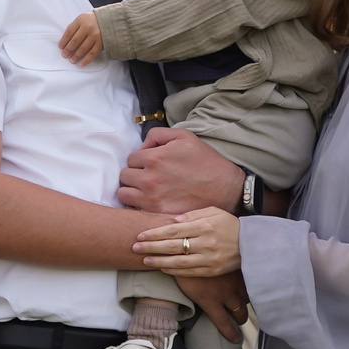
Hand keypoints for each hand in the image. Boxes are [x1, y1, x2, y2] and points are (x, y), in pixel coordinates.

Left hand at [59, 12, 104, 65]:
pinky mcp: (101, 43)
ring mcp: (95, 36)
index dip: (63, 41)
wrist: (110, 20)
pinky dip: (86, 60)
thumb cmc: (93, 21)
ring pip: (83, 48)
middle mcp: (88, 28)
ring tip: (72, 60)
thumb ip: (75, 27)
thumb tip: (65, 41)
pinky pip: (92, 53)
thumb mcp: (82, 19)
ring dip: (76, 56)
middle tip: (65, 55)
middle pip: (75, 41)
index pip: (69, 32)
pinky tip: (81, 64)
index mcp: (81, 20)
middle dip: (68, 50)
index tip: (60, 47)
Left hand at [117, 128, 245, 214]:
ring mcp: (152, 199)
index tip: (150, 165)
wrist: (224, 188)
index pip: (130, 159)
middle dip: (133, 175)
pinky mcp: (157, 214)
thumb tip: (142, 146)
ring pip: (124, 195)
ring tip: (144, 191)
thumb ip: (158, 135)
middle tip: (146, 177)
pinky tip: (149, 203)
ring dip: (131, 191)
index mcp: (154, 158)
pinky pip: (134, 211)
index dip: (140, 160)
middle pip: (124, 177)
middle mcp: (149, 179)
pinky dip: (137, 207)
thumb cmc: (205, 161)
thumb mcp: (184, 136)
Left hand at [135, 208, 240, 276]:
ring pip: (179, 262)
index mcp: (205, 225)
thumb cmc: (229, 224)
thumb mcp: (214, 212)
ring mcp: (209, 258)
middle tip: (134, 247)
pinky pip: (189, 272)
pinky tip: (162, 268)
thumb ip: (193, 214)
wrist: (252, 244)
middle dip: (152, 247)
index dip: (155, 233)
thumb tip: (173, 219)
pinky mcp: (212, 270)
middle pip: (173, 246)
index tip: (141, 235)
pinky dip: (173, 270)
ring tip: (144, 260)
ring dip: (159, 261)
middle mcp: (206, 242)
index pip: (174, 230)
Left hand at [173, 271, 249, 342]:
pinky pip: (248, 282)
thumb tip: (203, 309)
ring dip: (245, 303)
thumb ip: (200, 301)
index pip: (224, 323)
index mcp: (211, 302)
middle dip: (241, 318)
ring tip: (243, 303)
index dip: (231, 333)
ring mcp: (232, 281)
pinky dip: (248, 286)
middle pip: (240, 313)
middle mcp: (225, 294)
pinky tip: (247, 286)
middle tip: (239, 319)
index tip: (236, 339)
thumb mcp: (189, 291)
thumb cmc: (184, 271)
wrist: (190, 249)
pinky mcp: (236, 270)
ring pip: (247, 298)